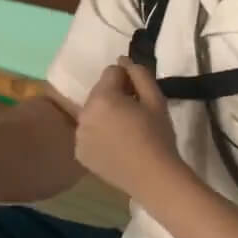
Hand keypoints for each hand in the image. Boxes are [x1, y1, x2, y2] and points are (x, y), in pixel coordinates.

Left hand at [74, 59, 185, 199]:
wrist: (154, 177)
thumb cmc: (158, 136)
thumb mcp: (156, 99)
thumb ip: (139, 74)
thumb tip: (123, 60)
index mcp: (102, 98)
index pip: (111, 72)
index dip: (128, 80)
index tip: (140, 96)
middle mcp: (84, 114)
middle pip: (98, 93)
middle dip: (113, 98)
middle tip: (134, 116)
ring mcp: (79, 136)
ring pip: (92, 114)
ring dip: (104, 117)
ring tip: (125, 133)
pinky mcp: (80, 154)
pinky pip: (88, 135)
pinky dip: (98, 137)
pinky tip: (115, 148)